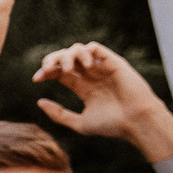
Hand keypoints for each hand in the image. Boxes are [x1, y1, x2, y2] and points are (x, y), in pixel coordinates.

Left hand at [32, 42, 172, 161]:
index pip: (58, 72)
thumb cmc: (112, 125)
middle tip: (46, 70)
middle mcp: (91, 75)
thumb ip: (59, 114)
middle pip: (64, 58)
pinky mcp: (113, 62)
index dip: (45, 72)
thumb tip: (39, 102)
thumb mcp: (79, 123)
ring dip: (66, 56)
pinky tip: (84, 67)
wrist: (136, 121)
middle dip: (51, 60)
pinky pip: (94, 48)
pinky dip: (84, 53)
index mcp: (83, 87)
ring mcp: (101, 67)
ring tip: (67, 69)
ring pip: (77, 49)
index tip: (36, 79)